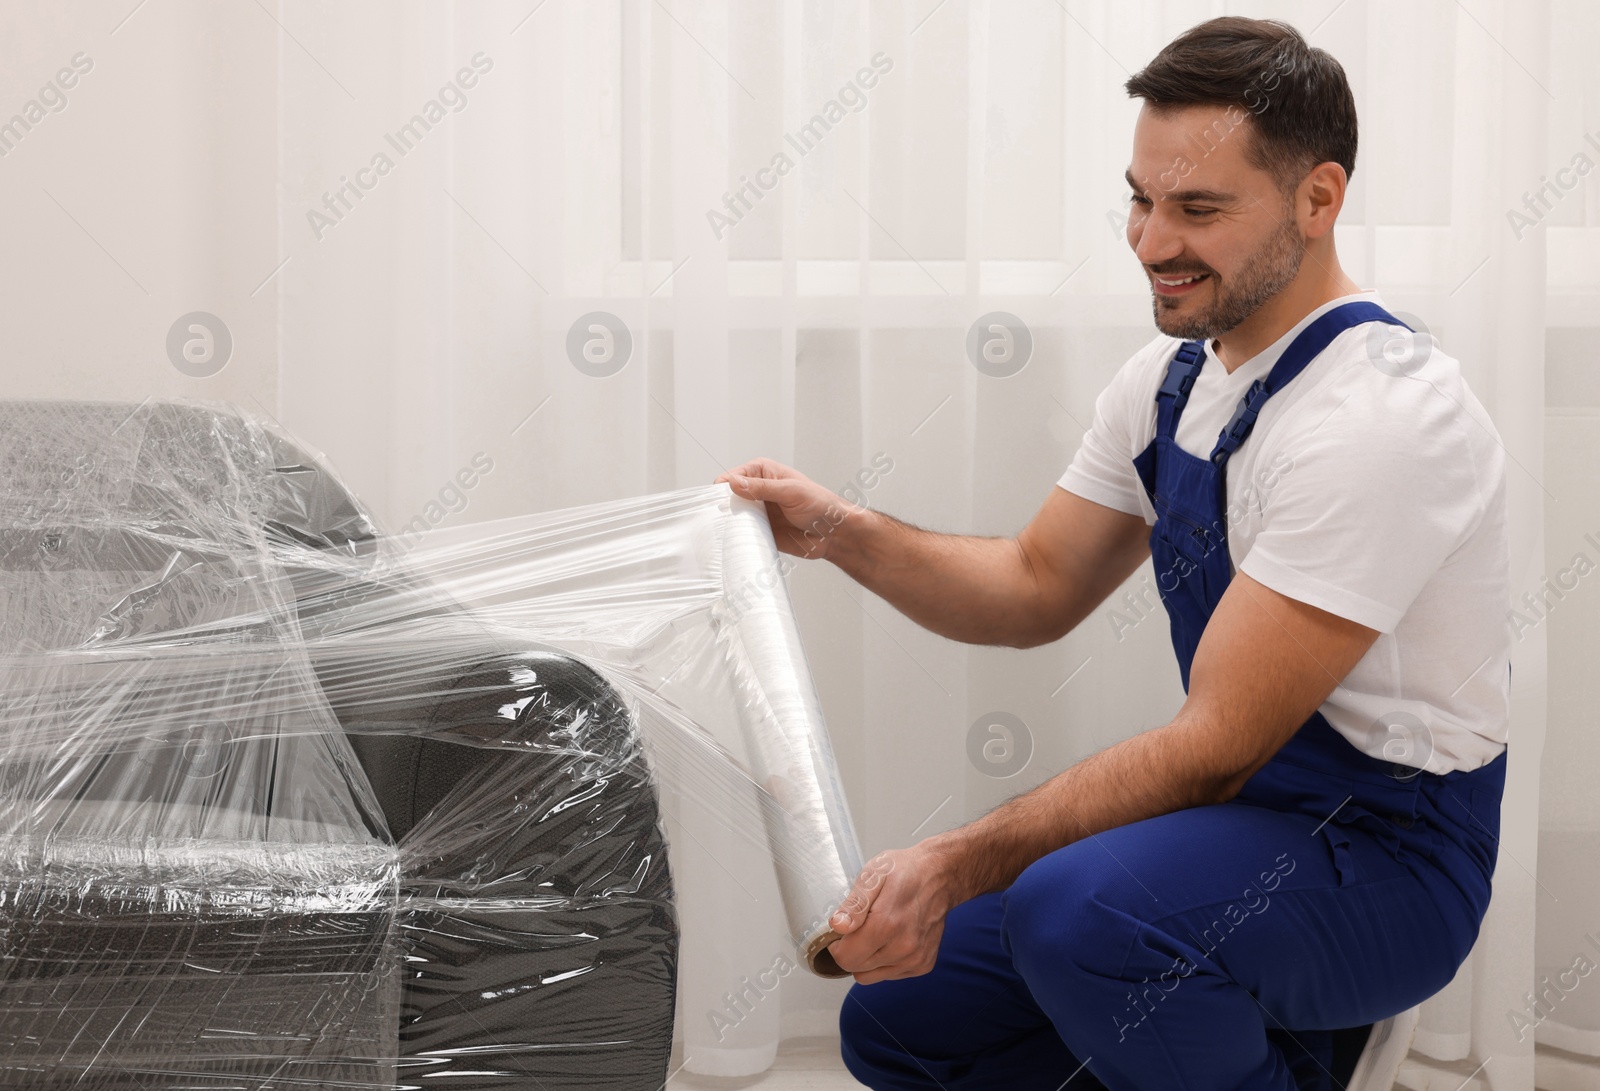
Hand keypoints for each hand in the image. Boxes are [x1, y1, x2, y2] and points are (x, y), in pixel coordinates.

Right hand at [714, 457, 862, 560]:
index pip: (731, 477)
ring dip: (729, 523)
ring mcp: (758, 511)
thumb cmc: (821, 505)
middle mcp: (757, 490)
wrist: (834, 533)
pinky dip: (738, 537)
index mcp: (762, 472)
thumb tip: (734, 483)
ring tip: (731, 531)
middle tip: (725, 518)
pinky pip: (742, 533)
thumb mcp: (791, 492)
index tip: (721, 501)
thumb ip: (762, 488)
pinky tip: (738, 540)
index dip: (722, 489)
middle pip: (727, 497)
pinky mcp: (760, 530)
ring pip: (732, 516)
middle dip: (723, 507)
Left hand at [826, 846, 956, 984]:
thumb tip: (838, 926)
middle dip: (851, 951)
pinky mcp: (923, 965)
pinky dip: (885, 961)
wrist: (941, 876)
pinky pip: (890, 974)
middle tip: (860, 927)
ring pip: (871, 976)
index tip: (842, 931)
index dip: (837, 945)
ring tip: (877, 932)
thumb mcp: (873, 875)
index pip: (846, 958)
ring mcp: (916, 959)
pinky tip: (893, 938)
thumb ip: (854, 904)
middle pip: (856, 969)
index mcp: (887, 924)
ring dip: (868, 958)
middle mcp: (903, 947)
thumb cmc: (906, 871)